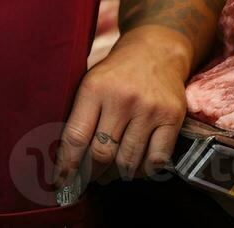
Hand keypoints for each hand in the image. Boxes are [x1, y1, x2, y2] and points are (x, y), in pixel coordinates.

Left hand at [56, 25, 189, 186]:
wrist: (156, 51)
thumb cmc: (117, 73)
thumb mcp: (90, 82)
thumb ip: (79, 115)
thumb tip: (66, 159)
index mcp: (94, 88)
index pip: (76, 137)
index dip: (67, 166)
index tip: (60, 183)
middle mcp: (122, 98)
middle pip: (102, 154)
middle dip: (91, 174)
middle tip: (88, 179)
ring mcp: (149, 109)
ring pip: (128, 161)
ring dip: (116, 175)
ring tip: (109, 174)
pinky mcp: (172, 117)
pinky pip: (156, 160)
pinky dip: (143, 172)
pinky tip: (135, 167)